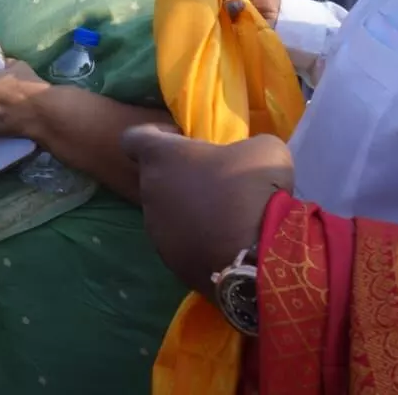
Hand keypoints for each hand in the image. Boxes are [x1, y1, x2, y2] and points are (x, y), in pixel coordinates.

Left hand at [120, 125, 292, 296]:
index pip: (133, 138)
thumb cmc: (254, 190)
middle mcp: (148, 193)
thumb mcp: (263, 149)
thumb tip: (246, 158)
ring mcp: (156, 231)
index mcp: (160, 158)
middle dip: (181, 177)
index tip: (181, 141)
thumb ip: (244, 146)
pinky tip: (227, 243)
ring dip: (188, 210)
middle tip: (216, 181)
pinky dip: (197, 240)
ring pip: (167, 213)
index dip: (156, 136)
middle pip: (156, 178)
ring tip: (225, 216)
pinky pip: (181, 243)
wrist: (262, 256)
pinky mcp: (171, 262)